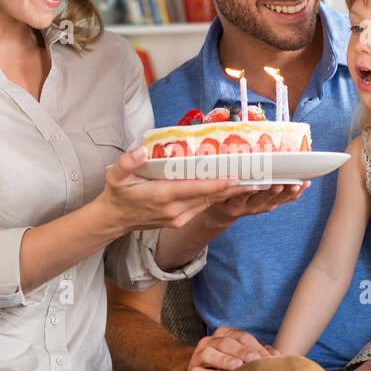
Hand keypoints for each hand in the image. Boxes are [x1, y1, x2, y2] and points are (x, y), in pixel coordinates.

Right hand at [99, 147, 250, 232]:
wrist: (114, 220)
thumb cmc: (117, 194)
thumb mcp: (115, 175)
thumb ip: (127, 162)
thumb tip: (142, 150)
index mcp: (162, 197)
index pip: (196, 189)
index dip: (218, 184)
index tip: (237, 177)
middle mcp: (174, 210)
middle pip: (210, 197)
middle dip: (233, 187)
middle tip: (256, 177)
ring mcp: (179, 218)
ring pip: (209, 203)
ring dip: (230, 193)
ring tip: (251, 181)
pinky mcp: (180, 220)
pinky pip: (203, 207)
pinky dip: (218, 198)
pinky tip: (231, 188)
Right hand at [181, 326, 280, 370]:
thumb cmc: (225, 367)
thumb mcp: (241, 358)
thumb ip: (258, 354)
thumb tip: (278, 356)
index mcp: (224, 335)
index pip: (243, 337)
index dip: (258, 347)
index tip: (271, 360)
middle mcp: (210, 342)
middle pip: (227, 343)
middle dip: (242, 351)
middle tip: (255, 359)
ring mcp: (198, 356)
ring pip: (210, 354)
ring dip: (224, 360)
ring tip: (237, 366)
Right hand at [200, 180, 308, 228]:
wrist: (223, 212)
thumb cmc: (219, 194)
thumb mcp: (214, 189)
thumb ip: (221, 178)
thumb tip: (227, 159)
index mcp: (232, 203)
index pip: (240, 196)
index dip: (248, 190)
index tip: (256, 184)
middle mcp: (247, 207)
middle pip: (261, 199)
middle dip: (272, 190)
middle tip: (281, 183)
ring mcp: (259, 207)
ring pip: (275, 200)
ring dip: (287, 191)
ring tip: (297, 183)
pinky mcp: (268, 206)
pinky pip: (284, 200)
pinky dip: (294, 193)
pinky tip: (304, 184)